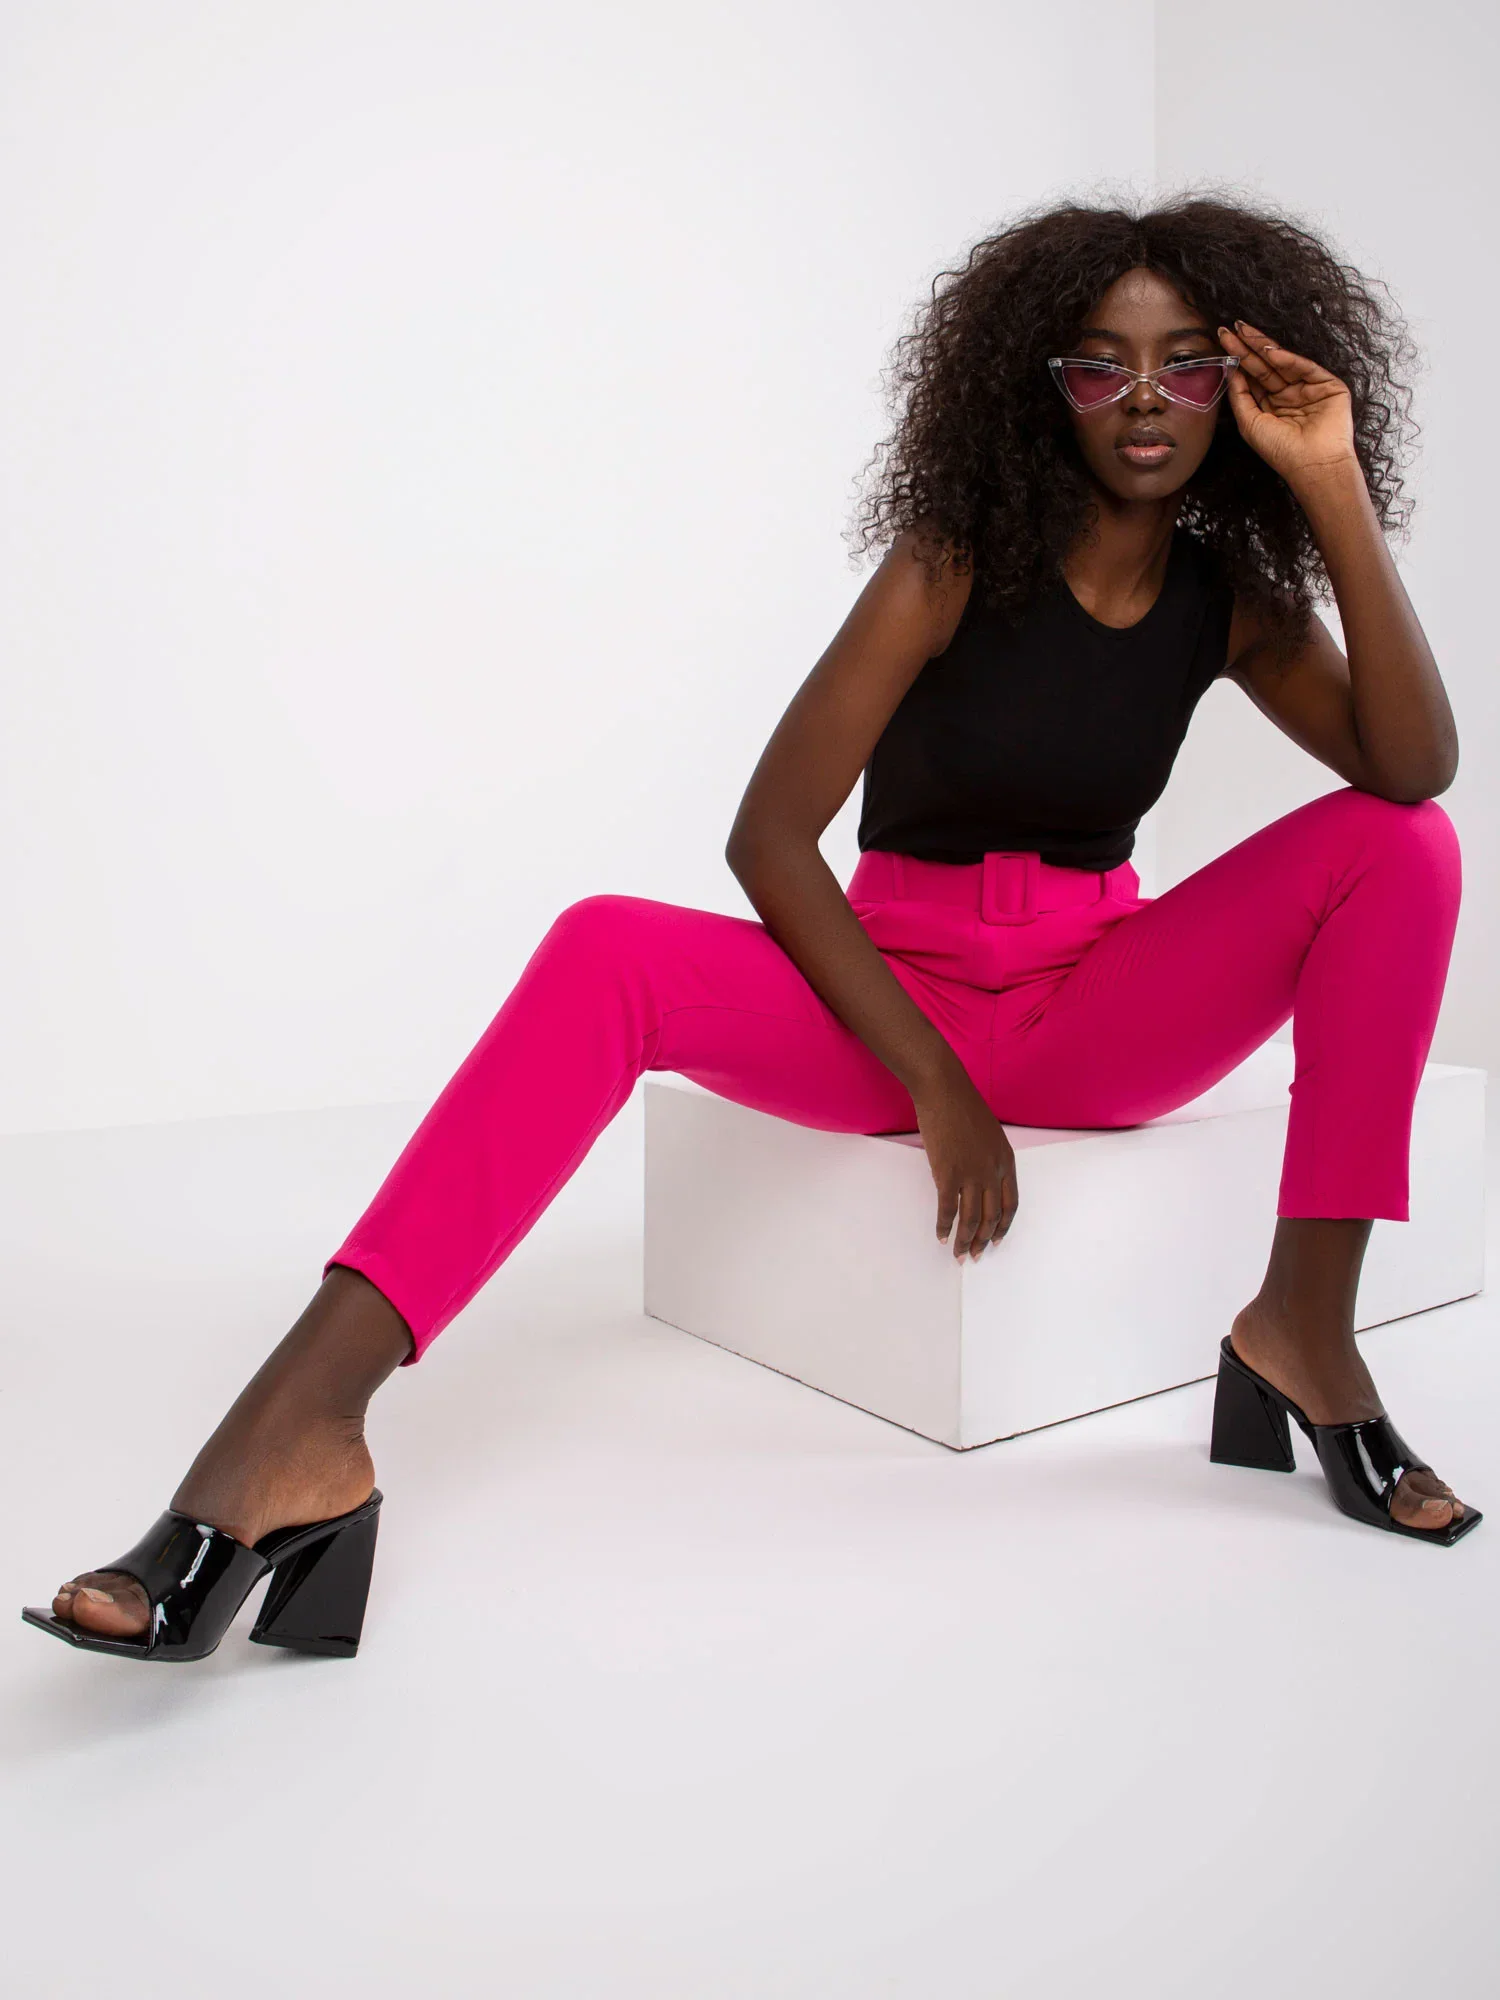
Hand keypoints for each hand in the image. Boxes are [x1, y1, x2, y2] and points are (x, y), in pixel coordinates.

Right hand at [911, 1074, 1017, 1261]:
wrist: (944, 1089)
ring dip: (965, 1241)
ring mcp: (971, 1173)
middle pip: (991, 1216)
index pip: (1010, 1204)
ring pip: (971, 1219)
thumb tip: (977, 1181)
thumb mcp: (989, 1135)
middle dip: (984, 1240)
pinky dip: (944, 1226)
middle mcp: (993, 1171)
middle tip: (976, 1256)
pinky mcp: (948, 1173)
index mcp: (1006, 1161)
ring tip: (959, 1255)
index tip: (996, 1240)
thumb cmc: (963, 1107)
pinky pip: (947, 1209)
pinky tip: (941, 1236)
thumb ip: (988, 1160)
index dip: (1003, 1226)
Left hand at [1217, 319, 1359, 491]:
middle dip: (1247, 347)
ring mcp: (1308, 388)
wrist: (1312, 465)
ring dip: (1263, 346)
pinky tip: (1269, 351)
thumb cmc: (1281, 451)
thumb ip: (1239, 396)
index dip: (1238, 360)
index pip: (1252, 377)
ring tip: (1244, 332)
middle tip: (1231, 328)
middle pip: (1265, 366)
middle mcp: (1289, 395)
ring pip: (1283, 362)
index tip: (1223, 341)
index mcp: (1271, 406)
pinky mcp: (1328, 385)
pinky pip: (1304, 367)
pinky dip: (1287, 359)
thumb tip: (1230, 370)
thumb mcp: (1250, 423)